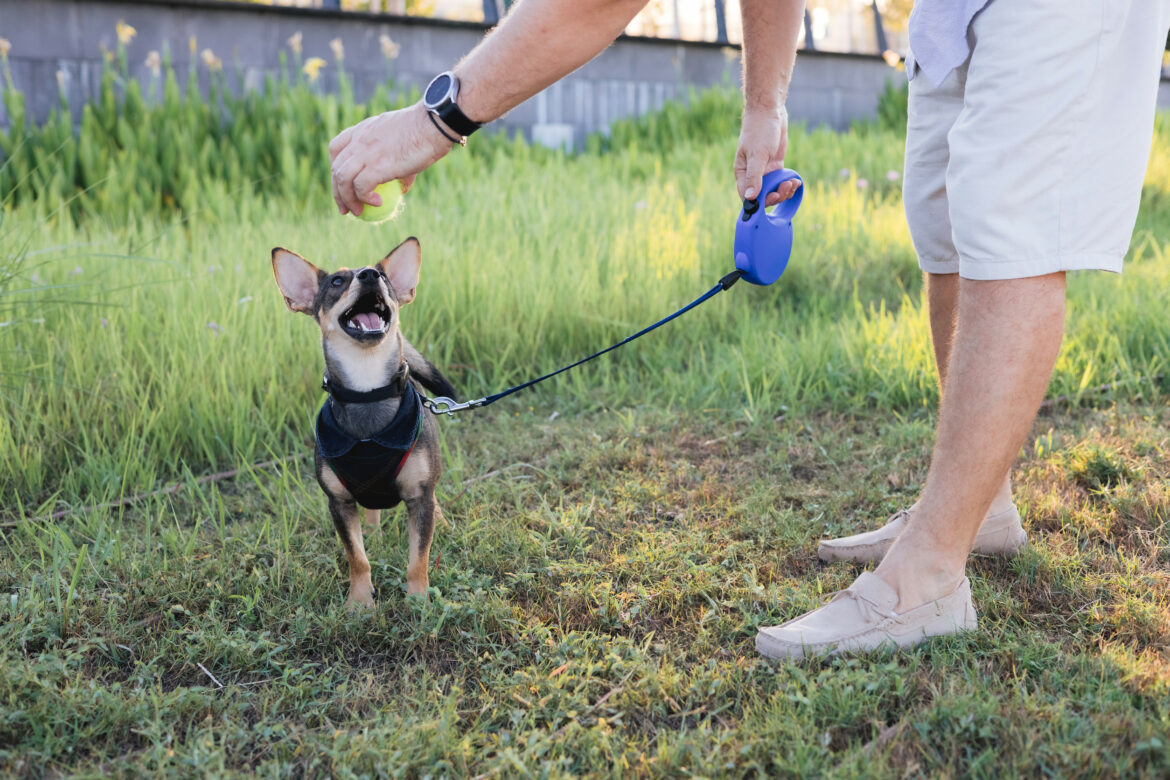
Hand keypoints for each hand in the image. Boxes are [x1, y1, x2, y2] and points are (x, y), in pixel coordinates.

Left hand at [329, 103, 455, 215]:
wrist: (434, 125)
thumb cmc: (426, 131)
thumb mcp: (404, 142)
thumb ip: (398, 163)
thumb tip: (401, 186)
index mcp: (363, 130)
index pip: (337, 148)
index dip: (335, 167)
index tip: (343, 182)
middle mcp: (359, 140)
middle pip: (336, 167)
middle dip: (337, 191)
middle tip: (345, 208)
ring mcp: (366, 152)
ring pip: (342, 179)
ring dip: (346, 199)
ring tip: (357, 212)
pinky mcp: (376, 166)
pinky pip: (361, 187)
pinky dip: (364, 198)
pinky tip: (377, 203)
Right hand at [735, 104, 798, 206]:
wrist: (769, 112)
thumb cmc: (759, 131)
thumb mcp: (757, 155)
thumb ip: (754, 177)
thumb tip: (749, 198)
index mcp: (742, 174)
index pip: (747, 196)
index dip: (759, 202)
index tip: (772, 198)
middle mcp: (752, 175)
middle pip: (762, 196)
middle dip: (776, 196)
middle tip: (786, 187)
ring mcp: (764, 171)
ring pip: (773, 190)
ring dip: (784, 191)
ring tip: (793, 183)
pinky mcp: (775, 166)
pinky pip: (781, 181)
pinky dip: (789, 183)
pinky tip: (796, 181)